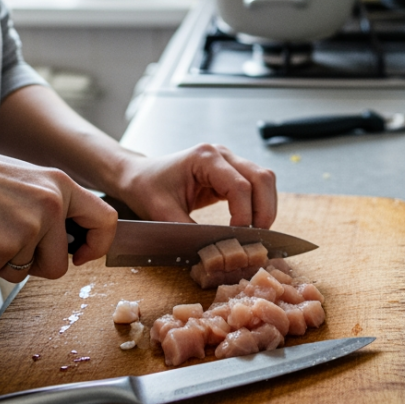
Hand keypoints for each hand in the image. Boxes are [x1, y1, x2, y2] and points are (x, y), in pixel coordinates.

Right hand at [0, 138, 117, 282]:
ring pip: (23, 273)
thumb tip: (67, 244)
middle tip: (3, 242)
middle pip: (59, 265)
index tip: (81, 256)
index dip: (97, 246)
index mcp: (61, 185)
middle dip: (32, 266)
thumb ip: (49, 206)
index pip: (105, 220)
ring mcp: (29, 225)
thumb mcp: (24, 182)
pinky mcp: (2, 246)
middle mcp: (52, 204)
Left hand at [112, 144, 276, 227]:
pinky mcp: (231, 173)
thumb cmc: (146, 188)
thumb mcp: (161, 212)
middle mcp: (222, 154)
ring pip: (265, 181)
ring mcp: (229, 161)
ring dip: (266, 208)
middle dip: (264, 211)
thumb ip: (188, 230)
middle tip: (256, 239)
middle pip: (262, 178)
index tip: (238, 237)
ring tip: (255, 234)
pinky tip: (250, 225)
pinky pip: (257, 187)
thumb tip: (214, 249)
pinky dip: (259, 207)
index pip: (239, 185)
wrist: (138, 177)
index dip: (244, 214)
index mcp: (204, 157)